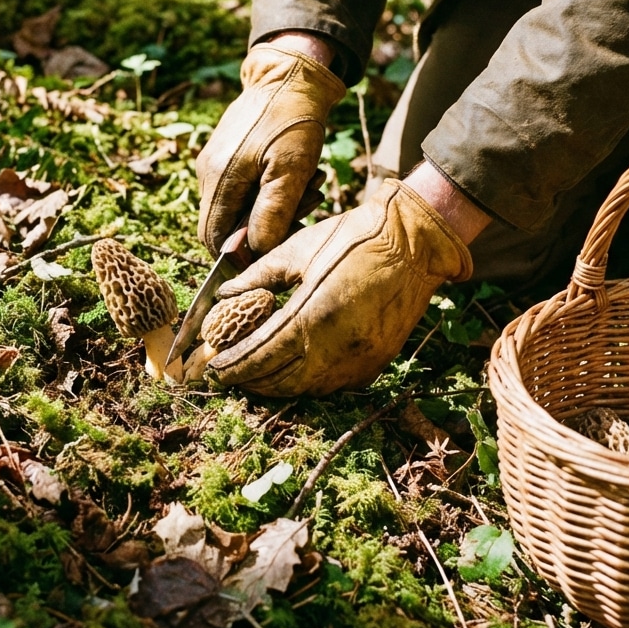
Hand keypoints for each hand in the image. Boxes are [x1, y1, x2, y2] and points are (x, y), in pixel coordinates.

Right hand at [196, 42, 345, 255]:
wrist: (289, 75)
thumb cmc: (293, 120)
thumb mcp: (292, 170)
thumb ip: (272, 213)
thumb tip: (256, 250)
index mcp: (219, 178)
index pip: (214, 238)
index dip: (241, 252)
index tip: (276, 247)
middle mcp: (208, 173)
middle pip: (225, 226)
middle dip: (264, 229)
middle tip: (302, 212)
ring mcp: (215, 163)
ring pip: (237, 208)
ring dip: (274, 208)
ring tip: (309, 189)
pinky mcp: (226, 156)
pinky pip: (241, 190)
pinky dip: (269, 192)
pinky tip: (297, 178)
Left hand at [206, 180, 472, 396]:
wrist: (414, 242)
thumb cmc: (353, 238)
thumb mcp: (298, 249)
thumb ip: (257, 276)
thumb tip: (225, 295)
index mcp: (313, 315)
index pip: (261, 355)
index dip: (234, 365)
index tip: (214, 368)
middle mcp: (338, 346)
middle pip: (282, 380)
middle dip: (251, 380)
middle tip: (230, 373)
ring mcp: (361, 358)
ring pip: (309, 389)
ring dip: (279, 386)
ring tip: (257, 375)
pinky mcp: (377, 361)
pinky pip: (335, 385)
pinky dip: (309, 383)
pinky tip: (295, 370)